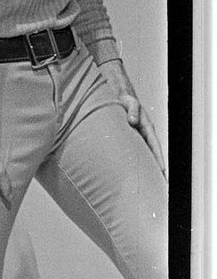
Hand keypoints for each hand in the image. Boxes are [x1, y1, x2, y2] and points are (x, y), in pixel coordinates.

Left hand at [99, 60, 164, 177]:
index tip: (162, 172)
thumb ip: (130, 110)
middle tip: (155, 184)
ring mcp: (135, 136)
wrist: (115, 95)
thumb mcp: (128, 103)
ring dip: (142, 166)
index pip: (155, 147)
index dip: (159, 159)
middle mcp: (142, 133)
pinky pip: (131, 151)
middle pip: (150, 153)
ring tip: (142, 182)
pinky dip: (132, 160)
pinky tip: (127, 171)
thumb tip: (132, 121)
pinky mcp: (127, 137)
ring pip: (140, 154)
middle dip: (153, 168)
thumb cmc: (123, 99)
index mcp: (146, 127)